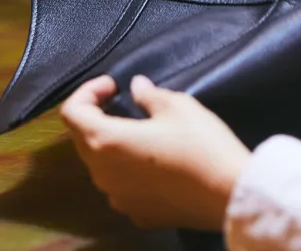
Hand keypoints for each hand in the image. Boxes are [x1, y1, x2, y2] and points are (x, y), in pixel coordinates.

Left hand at [59, 74, 252, 230]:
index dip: (87, 92)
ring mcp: (118, 198)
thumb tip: (136, 87)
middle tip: (122, 102)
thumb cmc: (201, 144)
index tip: (114, 85)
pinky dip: (127, 170)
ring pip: (100, 166)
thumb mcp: (177, 106)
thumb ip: (148, 94)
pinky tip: (154, 163)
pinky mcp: (136, 214)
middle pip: (82, 139)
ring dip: (111, 145)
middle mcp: (103, 174)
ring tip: (139, 132)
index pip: (72, 112)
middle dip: (96, 117)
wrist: (229, 194)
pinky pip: (121, 187)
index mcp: (106, 142)